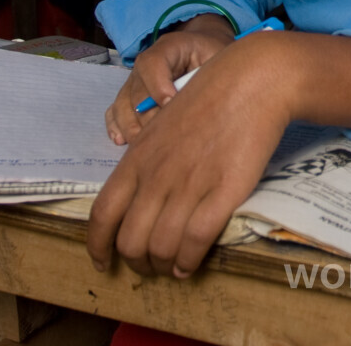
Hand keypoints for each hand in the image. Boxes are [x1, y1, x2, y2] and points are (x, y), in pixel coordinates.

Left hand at [88, 29, 350, 278]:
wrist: (252, 81)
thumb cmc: (209, 98)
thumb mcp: (163, 125)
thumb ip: (147, 160)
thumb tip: (140, 196)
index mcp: (137, 158)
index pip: (102, 214)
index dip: (98, 246)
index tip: (103, 261)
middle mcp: (156, 176)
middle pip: (130, 240)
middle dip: (137, 263)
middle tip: (149, 267)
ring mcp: (189, 184)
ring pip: (161, 247)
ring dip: (164, 267)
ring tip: (173, 269)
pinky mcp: (223, 192)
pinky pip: (195, 241)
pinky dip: (189, 261)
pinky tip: (191, 265)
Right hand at [104, 13, 235, 144]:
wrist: (201, 46)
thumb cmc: (212, 53)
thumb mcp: (218, 55)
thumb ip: (209, 74)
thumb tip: (202, 105)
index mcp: (169, 47)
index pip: (152, 64)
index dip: (158, 87)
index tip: (171, 106)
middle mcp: (145, 64)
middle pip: (137, 93)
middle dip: (150, 117)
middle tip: (168, 136)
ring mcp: (135, 80)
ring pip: (123, 105)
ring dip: (132, 127)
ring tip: (146, 146)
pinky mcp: (130, 95)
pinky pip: (115, 110)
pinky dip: (117, 126)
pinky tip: (122, 141)